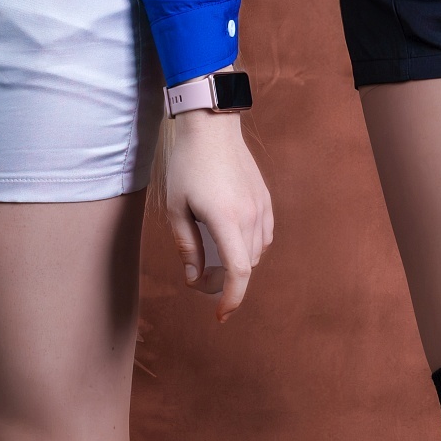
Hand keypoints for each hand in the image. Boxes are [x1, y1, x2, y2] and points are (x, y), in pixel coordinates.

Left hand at [162, 111, 272, 320]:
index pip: (238, 272)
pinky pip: (264, 234)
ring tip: (213, 255)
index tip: (221, 315)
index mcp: (226, 219)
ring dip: (239, 262)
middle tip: (200, 278)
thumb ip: (187, 246)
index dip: (232, 299)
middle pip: (246, 265)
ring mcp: (261, 206)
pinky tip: (231, 237)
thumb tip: (194, 279)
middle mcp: (250, 215)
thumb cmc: (186, 164)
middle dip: (226, 281)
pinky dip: (250, 245)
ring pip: (257, 251)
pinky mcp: (265, 197)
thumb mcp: (176, 207)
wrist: (210, 125)